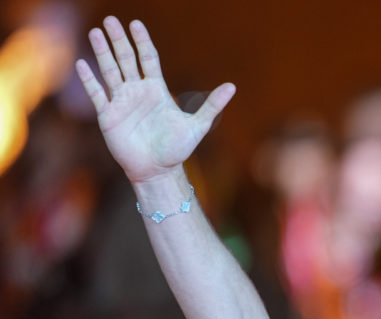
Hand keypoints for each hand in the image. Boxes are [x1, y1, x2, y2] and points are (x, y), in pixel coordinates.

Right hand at [76, 17, 234, 182]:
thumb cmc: (177, 149)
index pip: (148, 58)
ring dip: (102, 52)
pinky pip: (97, 94)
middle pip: (126, 59)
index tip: (137, 24)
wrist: (157, 170)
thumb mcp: (198, 126)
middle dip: (119, 40)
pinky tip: (82, 64)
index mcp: (157, 90)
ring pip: (110, 71)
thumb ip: (212, 105)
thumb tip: (233, 86)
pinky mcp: (108, 116)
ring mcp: (121, 102)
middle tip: (111, 20)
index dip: (142, 41)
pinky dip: (89, 80)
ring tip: (96, 32)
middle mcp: (137, 91)